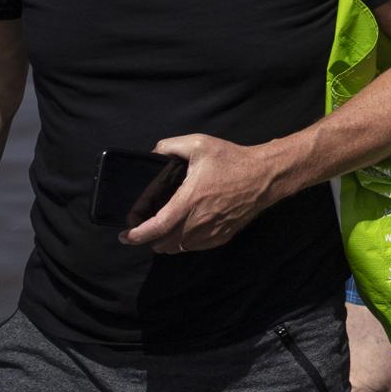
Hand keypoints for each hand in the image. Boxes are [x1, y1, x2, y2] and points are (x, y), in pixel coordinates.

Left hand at [122, 134, 286, 254]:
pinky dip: (184, 243)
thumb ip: (170, 146)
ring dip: (165, 242)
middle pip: (164, 243)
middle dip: (148, 238)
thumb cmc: (232, 160)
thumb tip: (152, 154)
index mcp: (189, 201)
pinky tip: (183, 230)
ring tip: (160, 230)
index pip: (156, 227)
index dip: (137, 235)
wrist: (265, 176)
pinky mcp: (223, 236)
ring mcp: (212, 232)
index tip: (124, 235)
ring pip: (179, 248)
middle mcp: (199, 222)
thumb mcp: (199, 144)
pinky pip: (195, 247)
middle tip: (142, 226)